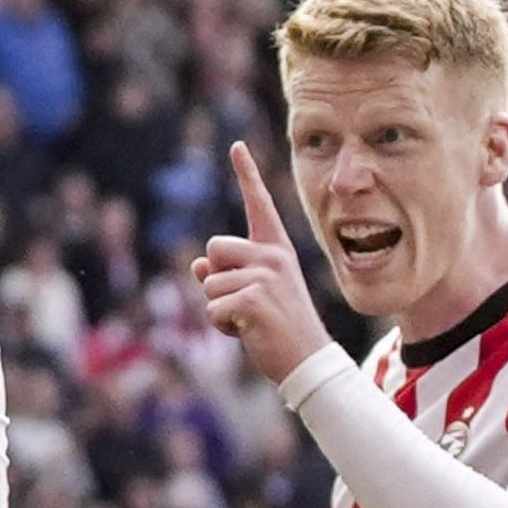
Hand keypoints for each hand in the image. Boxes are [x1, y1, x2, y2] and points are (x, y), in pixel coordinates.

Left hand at [196, 145, 331, 384]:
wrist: (307, 361)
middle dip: (216, 278)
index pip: (258, 204)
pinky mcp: (252, 299)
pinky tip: (248, 333)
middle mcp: (273, 256)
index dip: (246, 173)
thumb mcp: (253, 295)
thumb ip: (227, 275)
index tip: (236, 145)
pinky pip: (212, 307)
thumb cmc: (279, 328)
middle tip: (245, 304)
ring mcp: (264, 276)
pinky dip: (221, 326)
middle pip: (213, 248)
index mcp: (277, 250)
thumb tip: (199, 266)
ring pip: (208, 282)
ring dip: (218, 308)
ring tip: (250, 322)